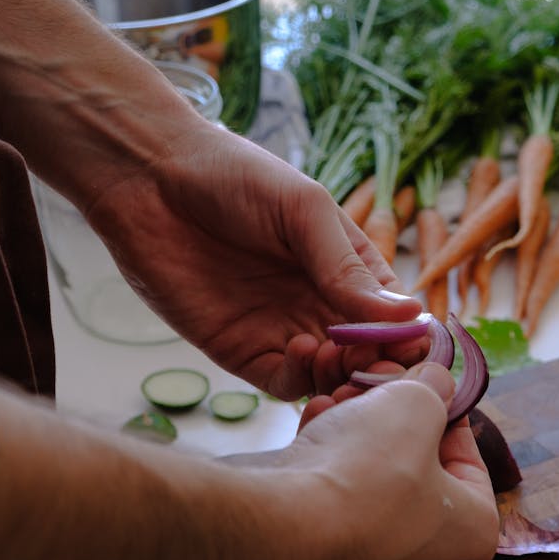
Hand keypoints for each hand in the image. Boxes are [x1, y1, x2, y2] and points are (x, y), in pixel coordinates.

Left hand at [83, 124, 421, 398]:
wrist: (149, 179)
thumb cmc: (233, 176)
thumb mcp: (304, 211)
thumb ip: (346, 267)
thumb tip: (407, 316)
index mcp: (351, 270)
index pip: (396, 317)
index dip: (408, 335)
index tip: (410, 341)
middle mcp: (324, 306)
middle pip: (370, 356)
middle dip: (379, 364)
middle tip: (376, 360)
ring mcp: (285, 331)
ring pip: (332, 377)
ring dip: (343, 376)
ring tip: (336, 355)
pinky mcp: (244, 352)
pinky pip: (285, 382)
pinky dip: (302, 378)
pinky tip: (302, 350)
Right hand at [229, 363, 498, 559]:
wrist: (280, 530)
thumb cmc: (368, 471)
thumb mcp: (415, 405)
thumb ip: (433, 387)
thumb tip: (435, 381)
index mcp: (472, 535)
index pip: (468, 458)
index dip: (444, 409)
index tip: (423, 380)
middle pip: (416, 466)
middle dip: (390, 416)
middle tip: (375, 381)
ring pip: (371, 478)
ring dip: (354, 429)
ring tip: (338, 396)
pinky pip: (334, 499)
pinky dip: (325, 458)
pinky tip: (314, 421)